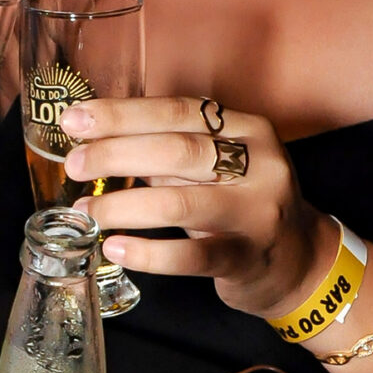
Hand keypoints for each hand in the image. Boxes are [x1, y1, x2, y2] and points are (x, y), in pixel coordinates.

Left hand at [57, 95, 334, 316]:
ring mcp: (257, 213)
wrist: (297, 260)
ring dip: (124, 206)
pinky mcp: (248, 258)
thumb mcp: (218, 165)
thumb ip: (168, 148)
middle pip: (177, 151)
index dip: (122, 114)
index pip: (177, 111)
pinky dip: (148, 253)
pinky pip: (191, 256)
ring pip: (180, 203)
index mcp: (248, 129)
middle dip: (116, 155)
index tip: (75, 120)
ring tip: (88, 213)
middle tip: (75, 165)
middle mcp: (259, 165)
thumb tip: (96, 137)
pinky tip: (116, 249)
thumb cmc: (242, 204)